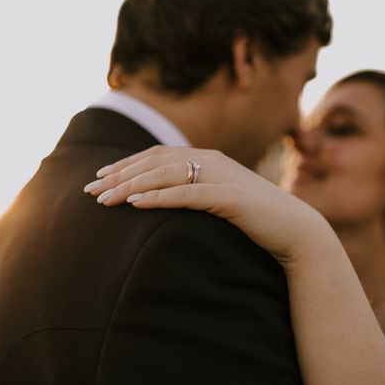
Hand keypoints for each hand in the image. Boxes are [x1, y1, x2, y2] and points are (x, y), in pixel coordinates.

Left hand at [83, 145, 330, 267]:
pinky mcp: (229, 197)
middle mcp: (211, 160)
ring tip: (102, 199)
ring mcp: (221, 176)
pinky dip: (157, 198)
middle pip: (154, 162)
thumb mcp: (222, 199)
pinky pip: (186, 195)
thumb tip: (167, 197)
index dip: (126, 164)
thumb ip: (197, 191)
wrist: (296, 230)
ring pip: (164, 175)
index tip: (100, 176)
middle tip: (89, 189)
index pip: (157, 155)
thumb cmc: (256, 218)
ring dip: (130, 186)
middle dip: (118, 174)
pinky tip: (134, 205)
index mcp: (208, 158)